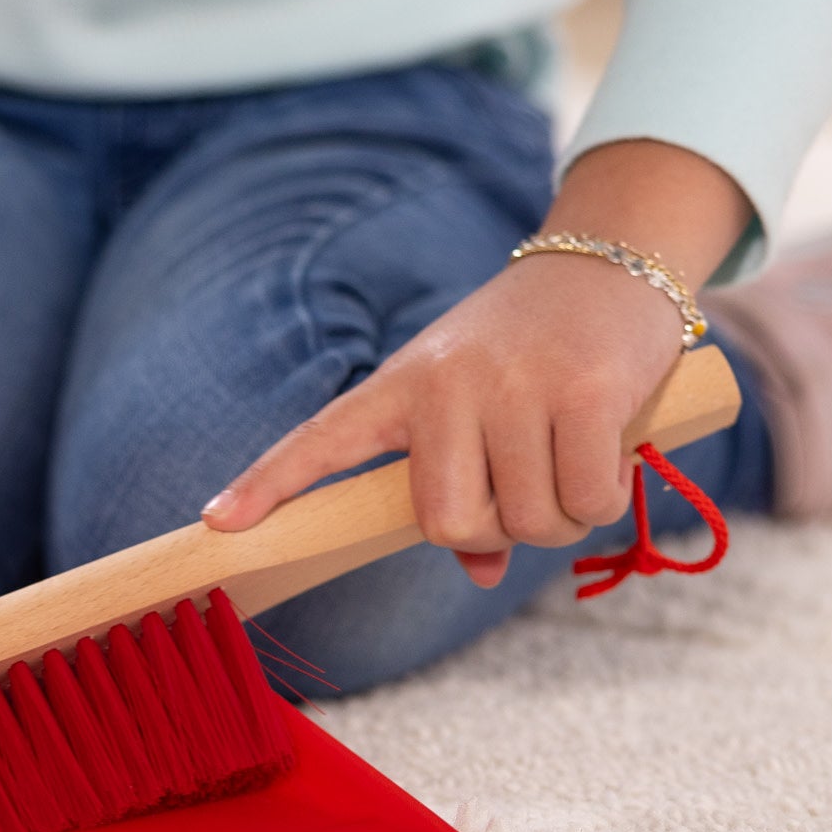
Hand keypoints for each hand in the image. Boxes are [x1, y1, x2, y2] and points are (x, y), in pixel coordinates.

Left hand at [201, 140, 751, 587]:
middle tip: (532, 492)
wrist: (612, 259)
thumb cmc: (536, 349)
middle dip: (498, 532)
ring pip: (528, 522)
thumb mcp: (481, 406)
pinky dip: (604, 500)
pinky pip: (586, 501)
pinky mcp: (584, 393)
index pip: (322, 439)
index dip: (268, 484)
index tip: (216, 523)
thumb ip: (470, 486)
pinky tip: (615, 457)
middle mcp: (446, 383)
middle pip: (447, 522)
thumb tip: (479, 572)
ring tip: (577, 464)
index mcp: (402, 385)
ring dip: (564, 518)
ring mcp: (514, 385)